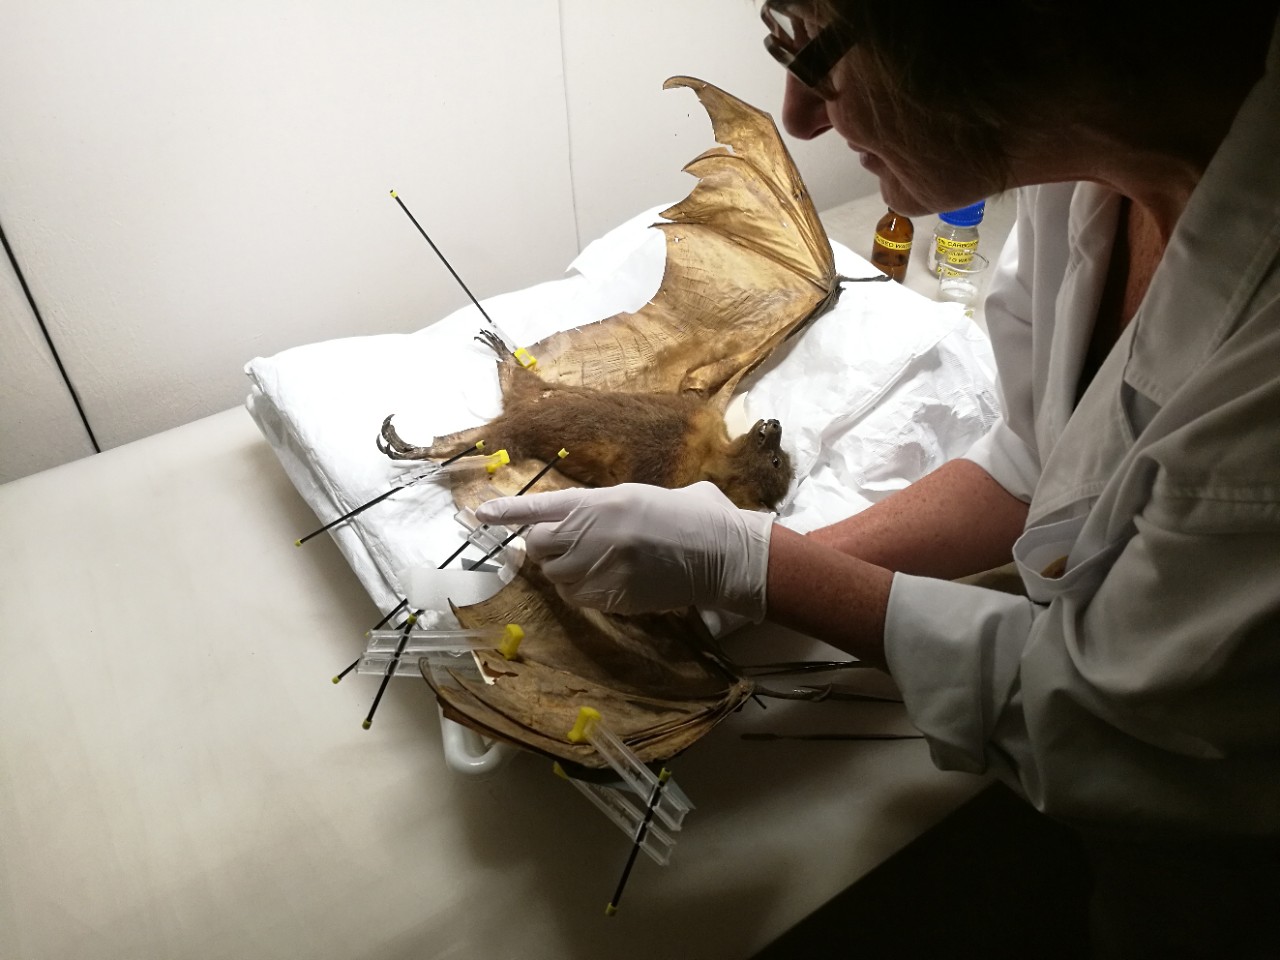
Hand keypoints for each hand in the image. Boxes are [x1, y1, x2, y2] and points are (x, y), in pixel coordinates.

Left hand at [473, 481, 774, 617]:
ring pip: (557, 575)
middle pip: (540, 545)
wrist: (722, 553)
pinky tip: (610, 584)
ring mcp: (600, 567)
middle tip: (571, 547)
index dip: (507, 512)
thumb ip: (624, 499)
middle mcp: (592, 532)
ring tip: (597, 564)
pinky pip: (580, 598)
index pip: (540, 506)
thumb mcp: (653, 494)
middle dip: (547, 547)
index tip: (480, 515)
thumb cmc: (699, 515)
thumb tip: (624, 508)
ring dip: (567, 571)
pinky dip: (586, 593)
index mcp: (601, 501)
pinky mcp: (612, 596)